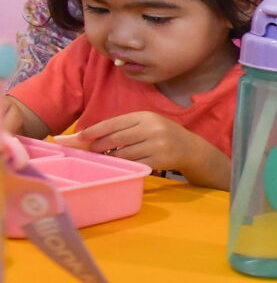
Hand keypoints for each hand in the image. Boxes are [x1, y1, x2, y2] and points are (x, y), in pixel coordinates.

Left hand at [61, 111, 230, 188]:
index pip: (113, 123)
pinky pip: (133, 164)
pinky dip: (124, 166)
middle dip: (98, 145)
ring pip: (122, 154)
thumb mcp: (146, 124)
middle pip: (115, 139)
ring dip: (110, 158)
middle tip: (88, 150)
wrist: (191, 148)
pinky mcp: (159, 161)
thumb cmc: (162, 135)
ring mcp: (156, 145)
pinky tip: (121, 165)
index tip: (79, 137)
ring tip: (104, 158)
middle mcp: (151, 129)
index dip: (94, 131)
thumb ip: (124, 127)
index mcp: (145, 116)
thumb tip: (89, 136)